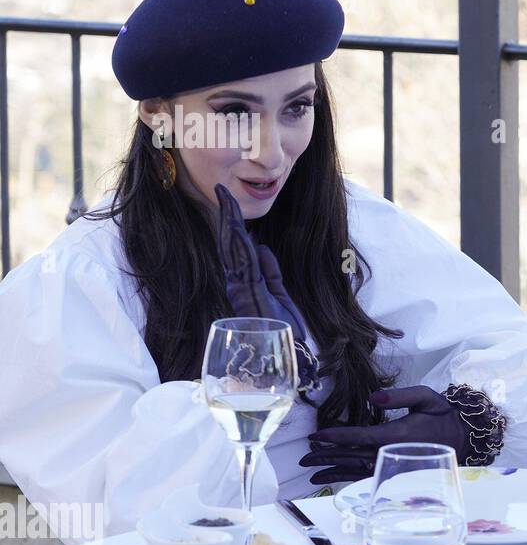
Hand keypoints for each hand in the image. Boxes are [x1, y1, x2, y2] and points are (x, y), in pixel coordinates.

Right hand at [215, 183, 319, 390]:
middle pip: (230, 243)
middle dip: (226, 216)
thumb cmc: (283, 329)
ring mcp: (241, 288)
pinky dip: (239, 244)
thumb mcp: (281, 294)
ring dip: (229, 223)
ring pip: (232, 249)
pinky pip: (242, 264)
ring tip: (225, 199)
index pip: (236, 247)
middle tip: (221, 189)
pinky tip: (237, 225)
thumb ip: (270, 271)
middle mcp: (238, 283)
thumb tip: (260, 245)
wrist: (287, 354)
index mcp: (245, 281)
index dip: (232, 223)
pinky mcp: (248, 295)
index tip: (228, 201)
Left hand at [300, 386, 470, 484]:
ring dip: (333, 469)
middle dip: (328, 456)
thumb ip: (401, 395)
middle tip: (304, 455)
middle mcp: (393, 452)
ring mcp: (393, 463)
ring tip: (310, 470)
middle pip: (354, 456)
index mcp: (399, 433)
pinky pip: (366, 475)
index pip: (363, 436)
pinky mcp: (394, 470)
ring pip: (357, 469)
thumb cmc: (442, 414)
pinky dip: (346, 477)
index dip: (339, 436)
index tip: (318, 436)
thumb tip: (372, 398)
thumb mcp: (427, 397)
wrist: (462, 437)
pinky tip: (329, 478)